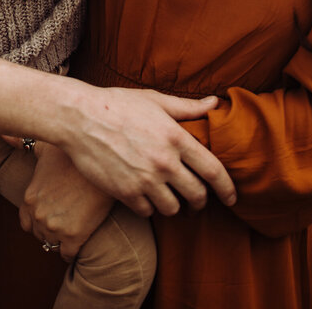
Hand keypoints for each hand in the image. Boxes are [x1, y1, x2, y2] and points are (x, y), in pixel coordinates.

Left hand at [19, 143, 113, 261]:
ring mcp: (54, 227)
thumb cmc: (73, 155)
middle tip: (64, 220)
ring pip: (52, 244)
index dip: (37, 219)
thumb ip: (23, 144)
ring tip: (72, 229)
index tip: (50, 213)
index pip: (25, 221)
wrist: (102, 167)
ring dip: (60, 240)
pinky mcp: (73, 238)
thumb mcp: (44, 147)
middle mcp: (38, 214)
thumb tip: (4, 134)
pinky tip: (79, 240)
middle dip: (49, 229)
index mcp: (29, 197)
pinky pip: (67, 255)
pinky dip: (72, 251)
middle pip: (39, 234)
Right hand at [60, 84, 235, 215]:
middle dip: (200, 201)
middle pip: (197, 195)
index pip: (213, 171)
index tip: (232, 197)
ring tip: (168, 196)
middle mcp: (164, 162)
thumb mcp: (154, 100)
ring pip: (173, 209)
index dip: (227, 188)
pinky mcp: (126, 193)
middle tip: (196, 199)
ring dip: (174, 205)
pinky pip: (147, 212)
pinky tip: (143, 195)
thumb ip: (187, 107)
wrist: (79, 117)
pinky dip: (148, 207)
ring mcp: (145, 180)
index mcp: (176, 137)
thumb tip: (215, 103)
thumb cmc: (117, 104)